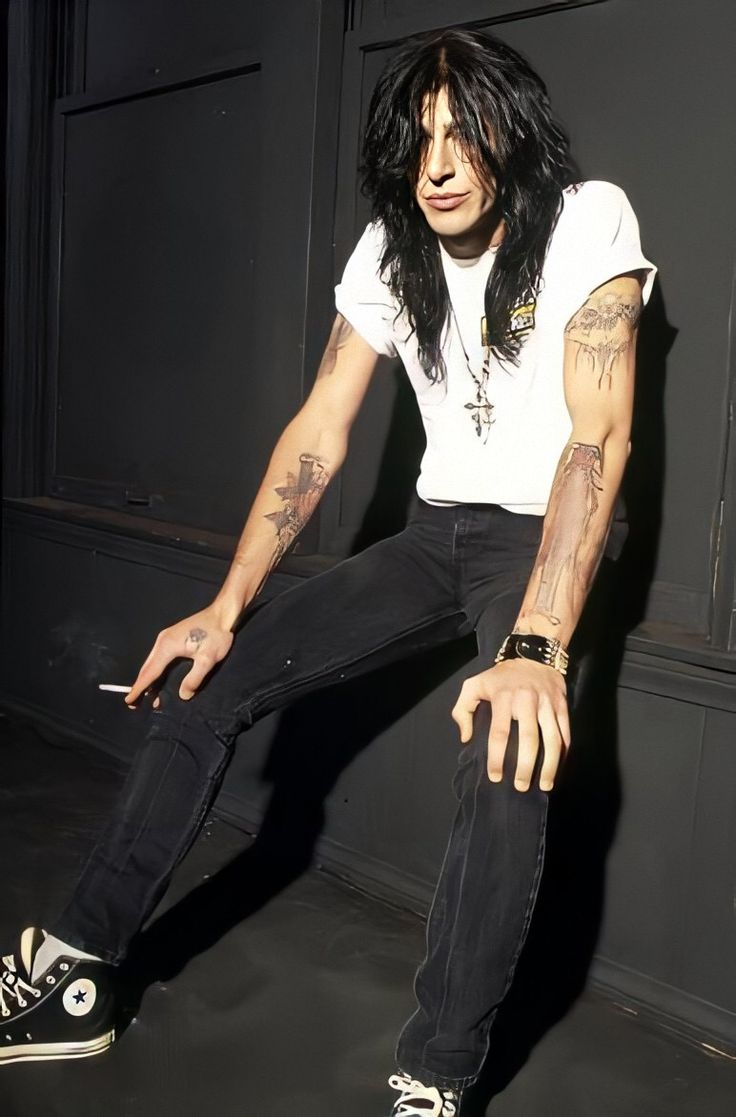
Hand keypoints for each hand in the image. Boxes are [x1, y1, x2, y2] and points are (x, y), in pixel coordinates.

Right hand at [125, 602, 236, 706]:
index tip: (129, 701)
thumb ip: (194, 678)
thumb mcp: (208, 659)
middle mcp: (162, 642)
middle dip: (140, 686)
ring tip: (146, 697)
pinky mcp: (171, 638)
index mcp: (167, 647)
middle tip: (134, 704)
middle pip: (147, 668)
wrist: (221, 614)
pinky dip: (155, 671)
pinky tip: (158, 681)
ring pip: (152, 663)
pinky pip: (158, 658)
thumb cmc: (216, 635)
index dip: (140, 688)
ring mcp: (165, 638)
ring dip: (148, 680)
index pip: (150, 672)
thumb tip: (183, 696)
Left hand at [451, 659, 570, 791]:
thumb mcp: (474, 685)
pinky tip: (559, 768)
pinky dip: (564, 753)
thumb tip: (466, 737)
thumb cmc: (500, 677)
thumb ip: (462, 710)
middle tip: (520, 786)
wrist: (533, 655)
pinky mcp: (562, 706)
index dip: (496, 757)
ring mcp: (547, 703)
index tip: (495, 776)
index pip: (499, 732)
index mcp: (503, 698)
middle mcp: (526, 701)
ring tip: (544, 785)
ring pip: (553, 738)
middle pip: (529, 738)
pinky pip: (566, 732)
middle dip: (525, 766)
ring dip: (550, 765)